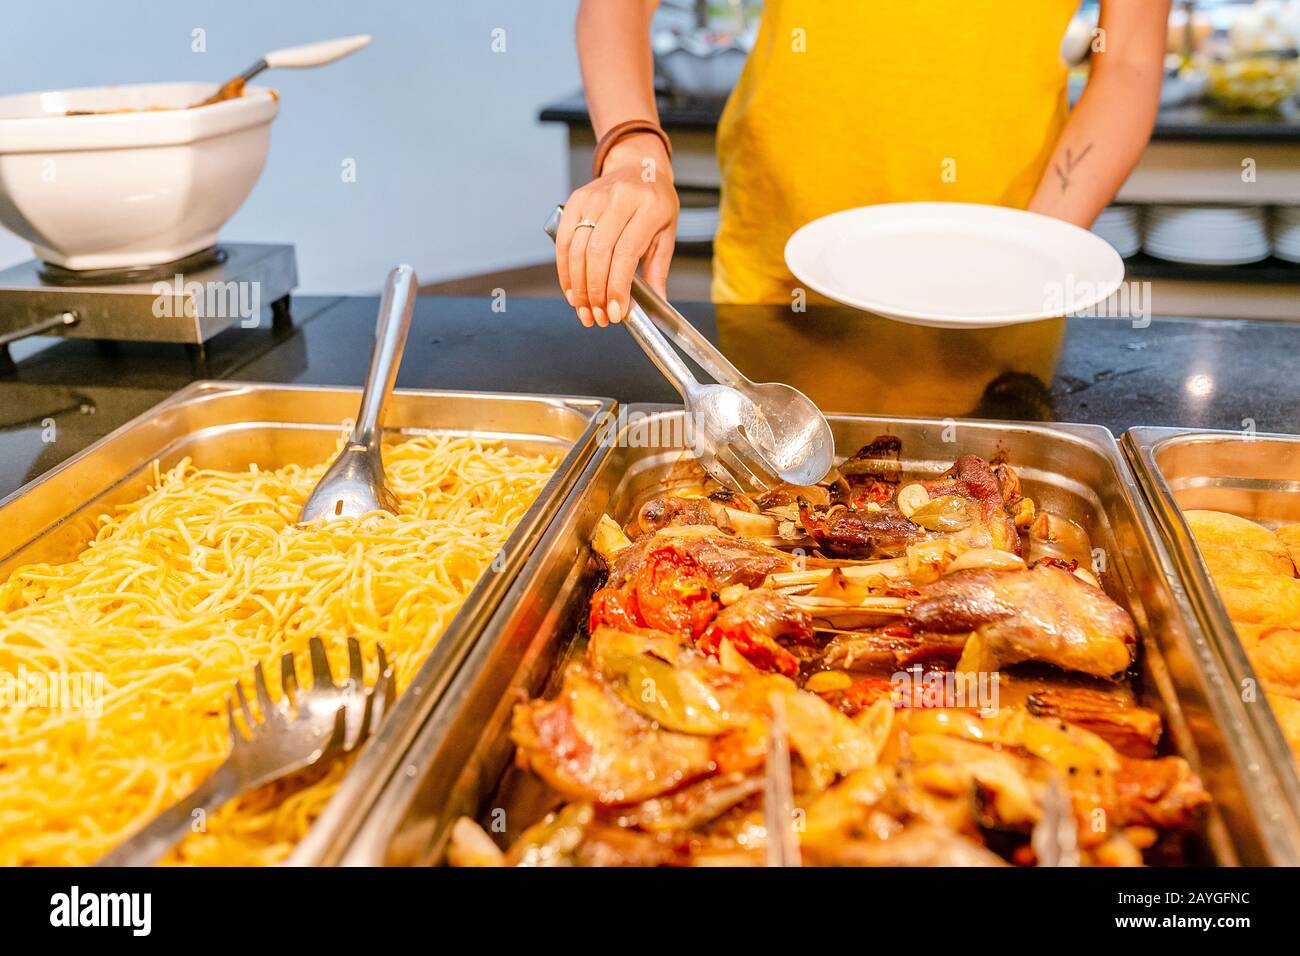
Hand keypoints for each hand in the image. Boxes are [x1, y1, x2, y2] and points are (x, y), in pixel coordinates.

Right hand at [555, 134, 677, 327]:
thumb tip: (655, 304)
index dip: (618, 287)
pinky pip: (564, 240)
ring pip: (578, 249)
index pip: (626, 253)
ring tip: (585, 310)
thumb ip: (658, 270)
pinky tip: (572, 290)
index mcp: (650, 207)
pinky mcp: (576, 200)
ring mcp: (595, 197)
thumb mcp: (667, 234)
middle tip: (599, 316)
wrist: (638, 167)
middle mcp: (621, 198)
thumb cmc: (655, 203)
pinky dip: (565, 270)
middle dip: (595, 292)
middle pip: (598, 253)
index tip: (617, 313)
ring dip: (578, 286)